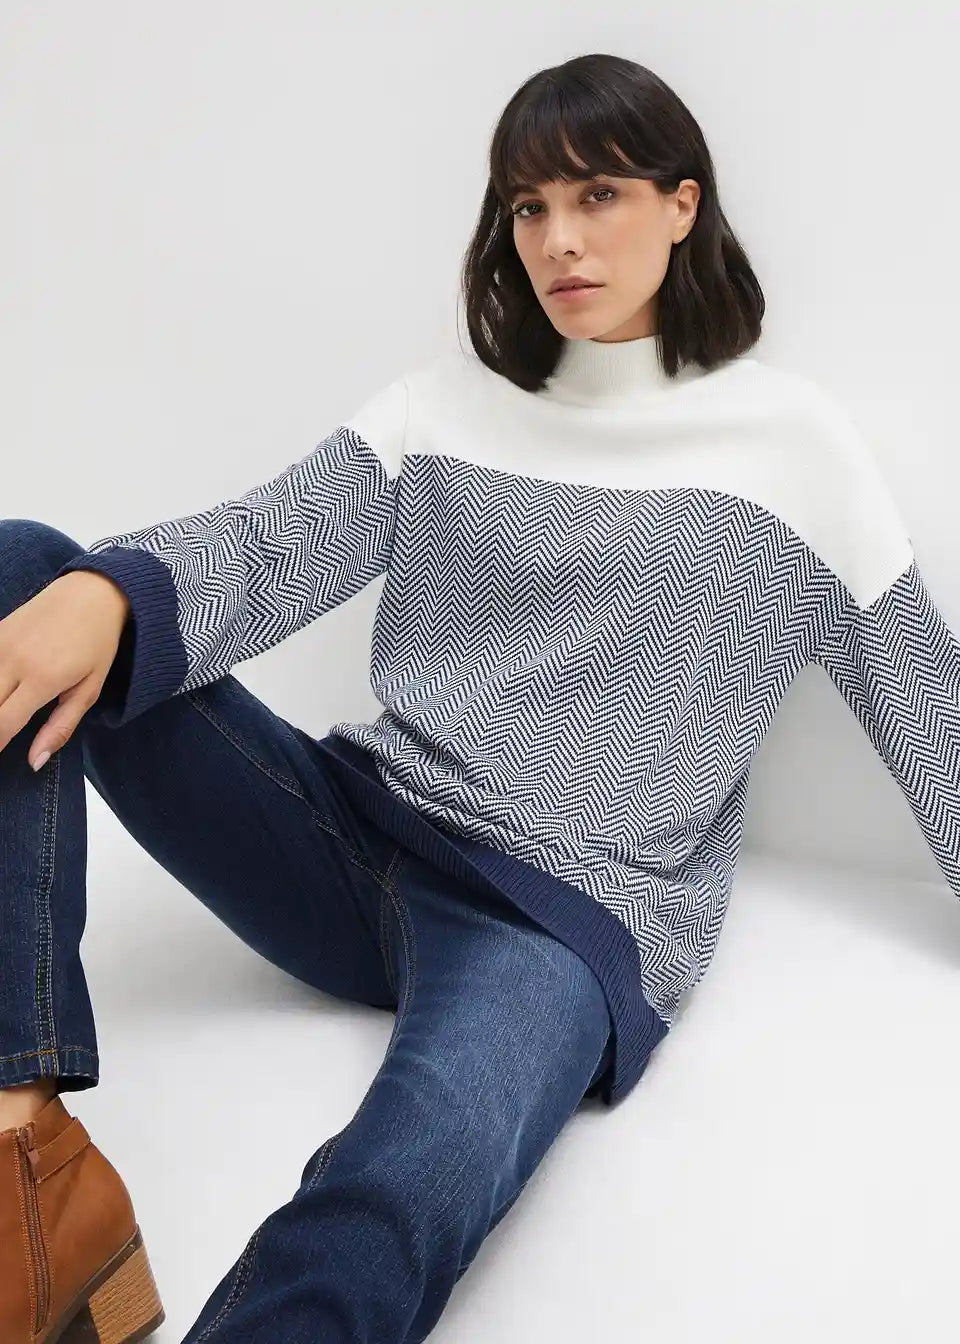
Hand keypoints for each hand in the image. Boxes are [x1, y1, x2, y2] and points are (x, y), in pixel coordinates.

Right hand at [0, 570, 130, 769]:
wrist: (91, 593)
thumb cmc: (97, 643)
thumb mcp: (89, 689)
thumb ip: (61, 727)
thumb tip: (35, 761)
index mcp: (42, 678)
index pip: (2, 724)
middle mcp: (13, 660)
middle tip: (2, 735)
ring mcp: (0, 643)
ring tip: (4, 715)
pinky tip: (1, 692)